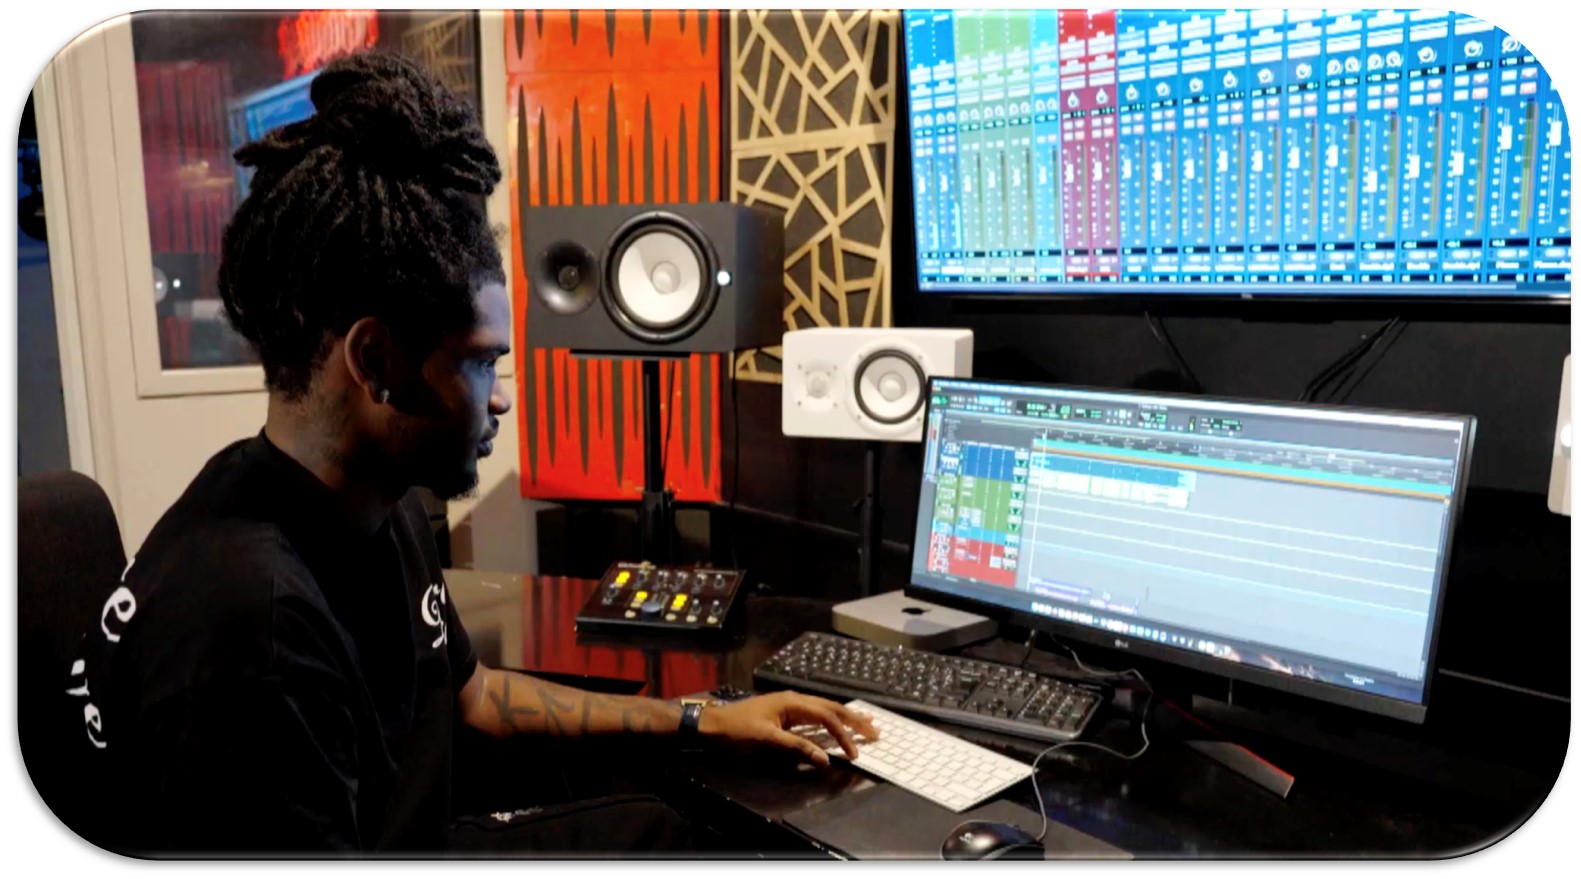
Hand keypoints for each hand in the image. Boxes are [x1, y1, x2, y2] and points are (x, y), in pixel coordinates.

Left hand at [697, 691, 879, 766]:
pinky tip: (837, 722)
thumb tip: (826, 758)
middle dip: (854, 720)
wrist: (712, 724)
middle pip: (831, 708)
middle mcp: (794, 699)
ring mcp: (790, 704)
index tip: (855, 753)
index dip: (844, 735)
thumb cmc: (737, 731)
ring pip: (824, 709)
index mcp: (793, 702)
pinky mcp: (785, 712)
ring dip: (845, 717)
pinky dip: (831, 719)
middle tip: (876, 731)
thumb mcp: (767, 740)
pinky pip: (815, 714)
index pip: (827, 718)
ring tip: (866, 722)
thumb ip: (797, 747)